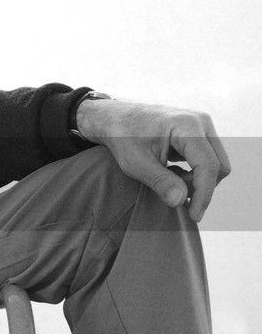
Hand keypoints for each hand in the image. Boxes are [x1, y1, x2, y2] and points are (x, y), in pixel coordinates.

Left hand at [75, 97, 230, 221]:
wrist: (115, 118)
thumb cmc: (123, 137)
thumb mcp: (136, 163)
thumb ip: (160, 182)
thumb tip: (181, 201)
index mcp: (187, 126)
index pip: (208, 166)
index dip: (204, 194)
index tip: (194, 216)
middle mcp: (201, 122)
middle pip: (219, 166)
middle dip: (202, 188)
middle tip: (176, 199)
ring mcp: (202, 126)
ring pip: (215, 164)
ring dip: (197, 181)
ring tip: (169, 183)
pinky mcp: (199, 133)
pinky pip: (207, 159)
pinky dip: (194, 173)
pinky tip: (171, 173)